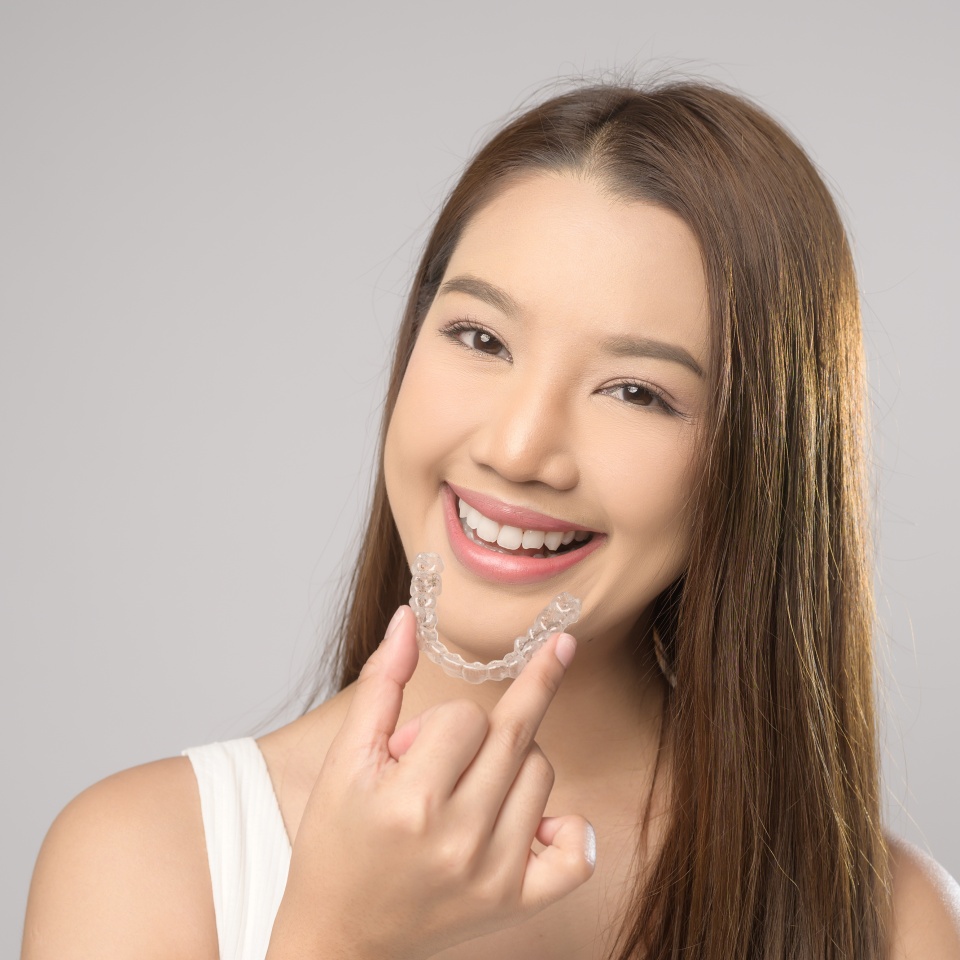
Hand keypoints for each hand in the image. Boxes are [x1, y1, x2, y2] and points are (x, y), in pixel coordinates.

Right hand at [267, 605, 594, 959]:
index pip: (466, 715)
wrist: (338, 939)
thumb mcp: (345, 760)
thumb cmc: (337, 844)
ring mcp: (495, 876)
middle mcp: (460, 841)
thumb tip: (408, 618)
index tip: (412, 748)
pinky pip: (577, 854)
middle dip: (477, 732)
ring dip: (510, 767)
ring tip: (464, 794)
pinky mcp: (516, 904)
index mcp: (412, 802)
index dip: (439, 723)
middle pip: (513, 735)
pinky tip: (538, 822)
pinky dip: (567, 829)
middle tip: (443, 757)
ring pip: (541, 773)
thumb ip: (380, 683)